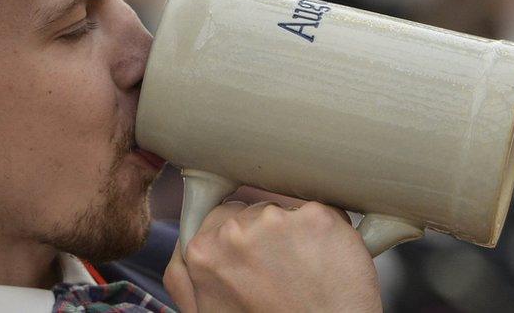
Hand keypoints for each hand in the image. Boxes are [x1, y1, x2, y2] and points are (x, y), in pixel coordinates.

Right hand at [164, 201, 381, 312]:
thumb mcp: (208, 309)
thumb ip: (185, 275)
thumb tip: (187, 246)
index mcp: (202, 251)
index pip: (220, 217)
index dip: (242, 238)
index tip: (256, 257)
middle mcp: (233, 231)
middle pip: (253, 211)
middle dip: (267, 234)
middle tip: (282, 273)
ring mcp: (275, 221)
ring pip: (286, 211)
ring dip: (297, 234)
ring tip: (306, 273)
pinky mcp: (316, 219)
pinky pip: (322, 214)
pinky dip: (328, 236)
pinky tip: (328, 265)